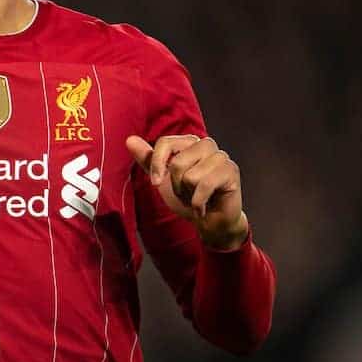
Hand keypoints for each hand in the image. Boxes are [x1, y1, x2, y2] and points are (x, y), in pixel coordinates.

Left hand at [125, 133, 249, 250]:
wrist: (209, 222)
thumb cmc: (187, 197)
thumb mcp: (163, 179)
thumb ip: (148, 159)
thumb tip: (129, 139)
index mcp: (189, 142)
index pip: (165, 142)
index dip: (157, 164)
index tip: (155, 183)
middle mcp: (206, 145)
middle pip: (178, 162)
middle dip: (177, 186)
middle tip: (186, 193)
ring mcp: (221, 157)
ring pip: (191, 176)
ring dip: (189, 196)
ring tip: (197, 199)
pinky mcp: (231, 171)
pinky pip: (204, 185)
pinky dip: (198, 203)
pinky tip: (203, 207)